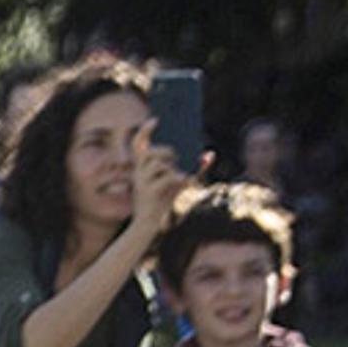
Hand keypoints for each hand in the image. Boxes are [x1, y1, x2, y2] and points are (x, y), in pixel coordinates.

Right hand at [126, 122, 193, 247]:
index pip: (137, 145)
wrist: (148, 227)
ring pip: (159, 164)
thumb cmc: (164, 204)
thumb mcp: (179, 183)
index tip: (156, 119)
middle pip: (151, 152)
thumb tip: (210, 154)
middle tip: (176, 159)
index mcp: (142, 168)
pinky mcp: (149, 192)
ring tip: (180, 178)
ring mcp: (142, 182)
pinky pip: (167, 178)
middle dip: (167, 153)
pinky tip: (187, 181)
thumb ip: (194, 168)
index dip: (144, 131)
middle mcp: (138, 173)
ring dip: (172, 168)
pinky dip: (179, 179)